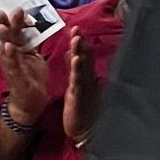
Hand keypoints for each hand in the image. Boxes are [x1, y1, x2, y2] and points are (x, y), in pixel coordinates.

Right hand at [0, 8, 49, 127]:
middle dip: (10, 24)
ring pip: (6, 49)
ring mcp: (12, 67)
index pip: (17, 33)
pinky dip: (10, 56)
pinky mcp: (14, 78)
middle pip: (10, 37)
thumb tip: (36, 26)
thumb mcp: (35, 58)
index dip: (17, 22)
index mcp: (20, 51)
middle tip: (11, 11)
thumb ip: (33, 44)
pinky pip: (11, 65)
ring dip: (5, 37)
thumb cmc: (32, 79)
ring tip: (2, 25)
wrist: (31, 103)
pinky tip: (8, 47)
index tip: (19, 9)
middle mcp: (13, 57)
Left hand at [63, 28, 99, 145]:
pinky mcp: (79, 96)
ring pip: (82, 66)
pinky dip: (77, 69)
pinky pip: (78, 80)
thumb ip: (74, 69)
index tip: (76, 29)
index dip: (80, 42)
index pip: (84, 56)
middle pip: (85, 58)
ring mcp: (85, 87)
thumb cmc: (81, 108)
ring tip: (76, 38)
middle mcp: (87, 80)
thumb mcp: (76, 85)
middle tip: (77, 28)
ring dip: (80, 52)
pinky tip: (75, 59)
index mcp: (85, 77)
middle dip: (81, 43)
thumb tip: (71, 53)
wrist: (85, 130)